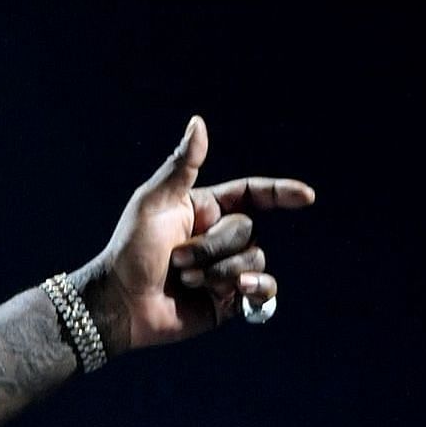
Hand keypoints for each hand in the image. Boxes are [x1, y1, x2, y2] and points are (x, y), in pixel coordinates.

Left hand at [82, 116, 315, 355]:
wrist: (119, 303)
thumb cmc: (129, 250)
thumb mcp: (152, 202)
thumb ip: (181, 165)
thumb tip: (198, 122)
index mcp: (205, 209)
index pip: (253, 194)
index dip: (280, 193)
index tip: (306, 197)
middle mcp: (219, 237)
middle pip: (246, 229)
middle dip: (211, 246)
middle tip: (175, 260)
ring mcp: (225, 269)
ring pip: (254, 258)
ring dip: (219, 270)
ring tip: (185, 280)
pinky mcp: (228, 300)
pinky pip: (264, 290)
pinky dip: (258, 288)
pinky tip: (241, 289)